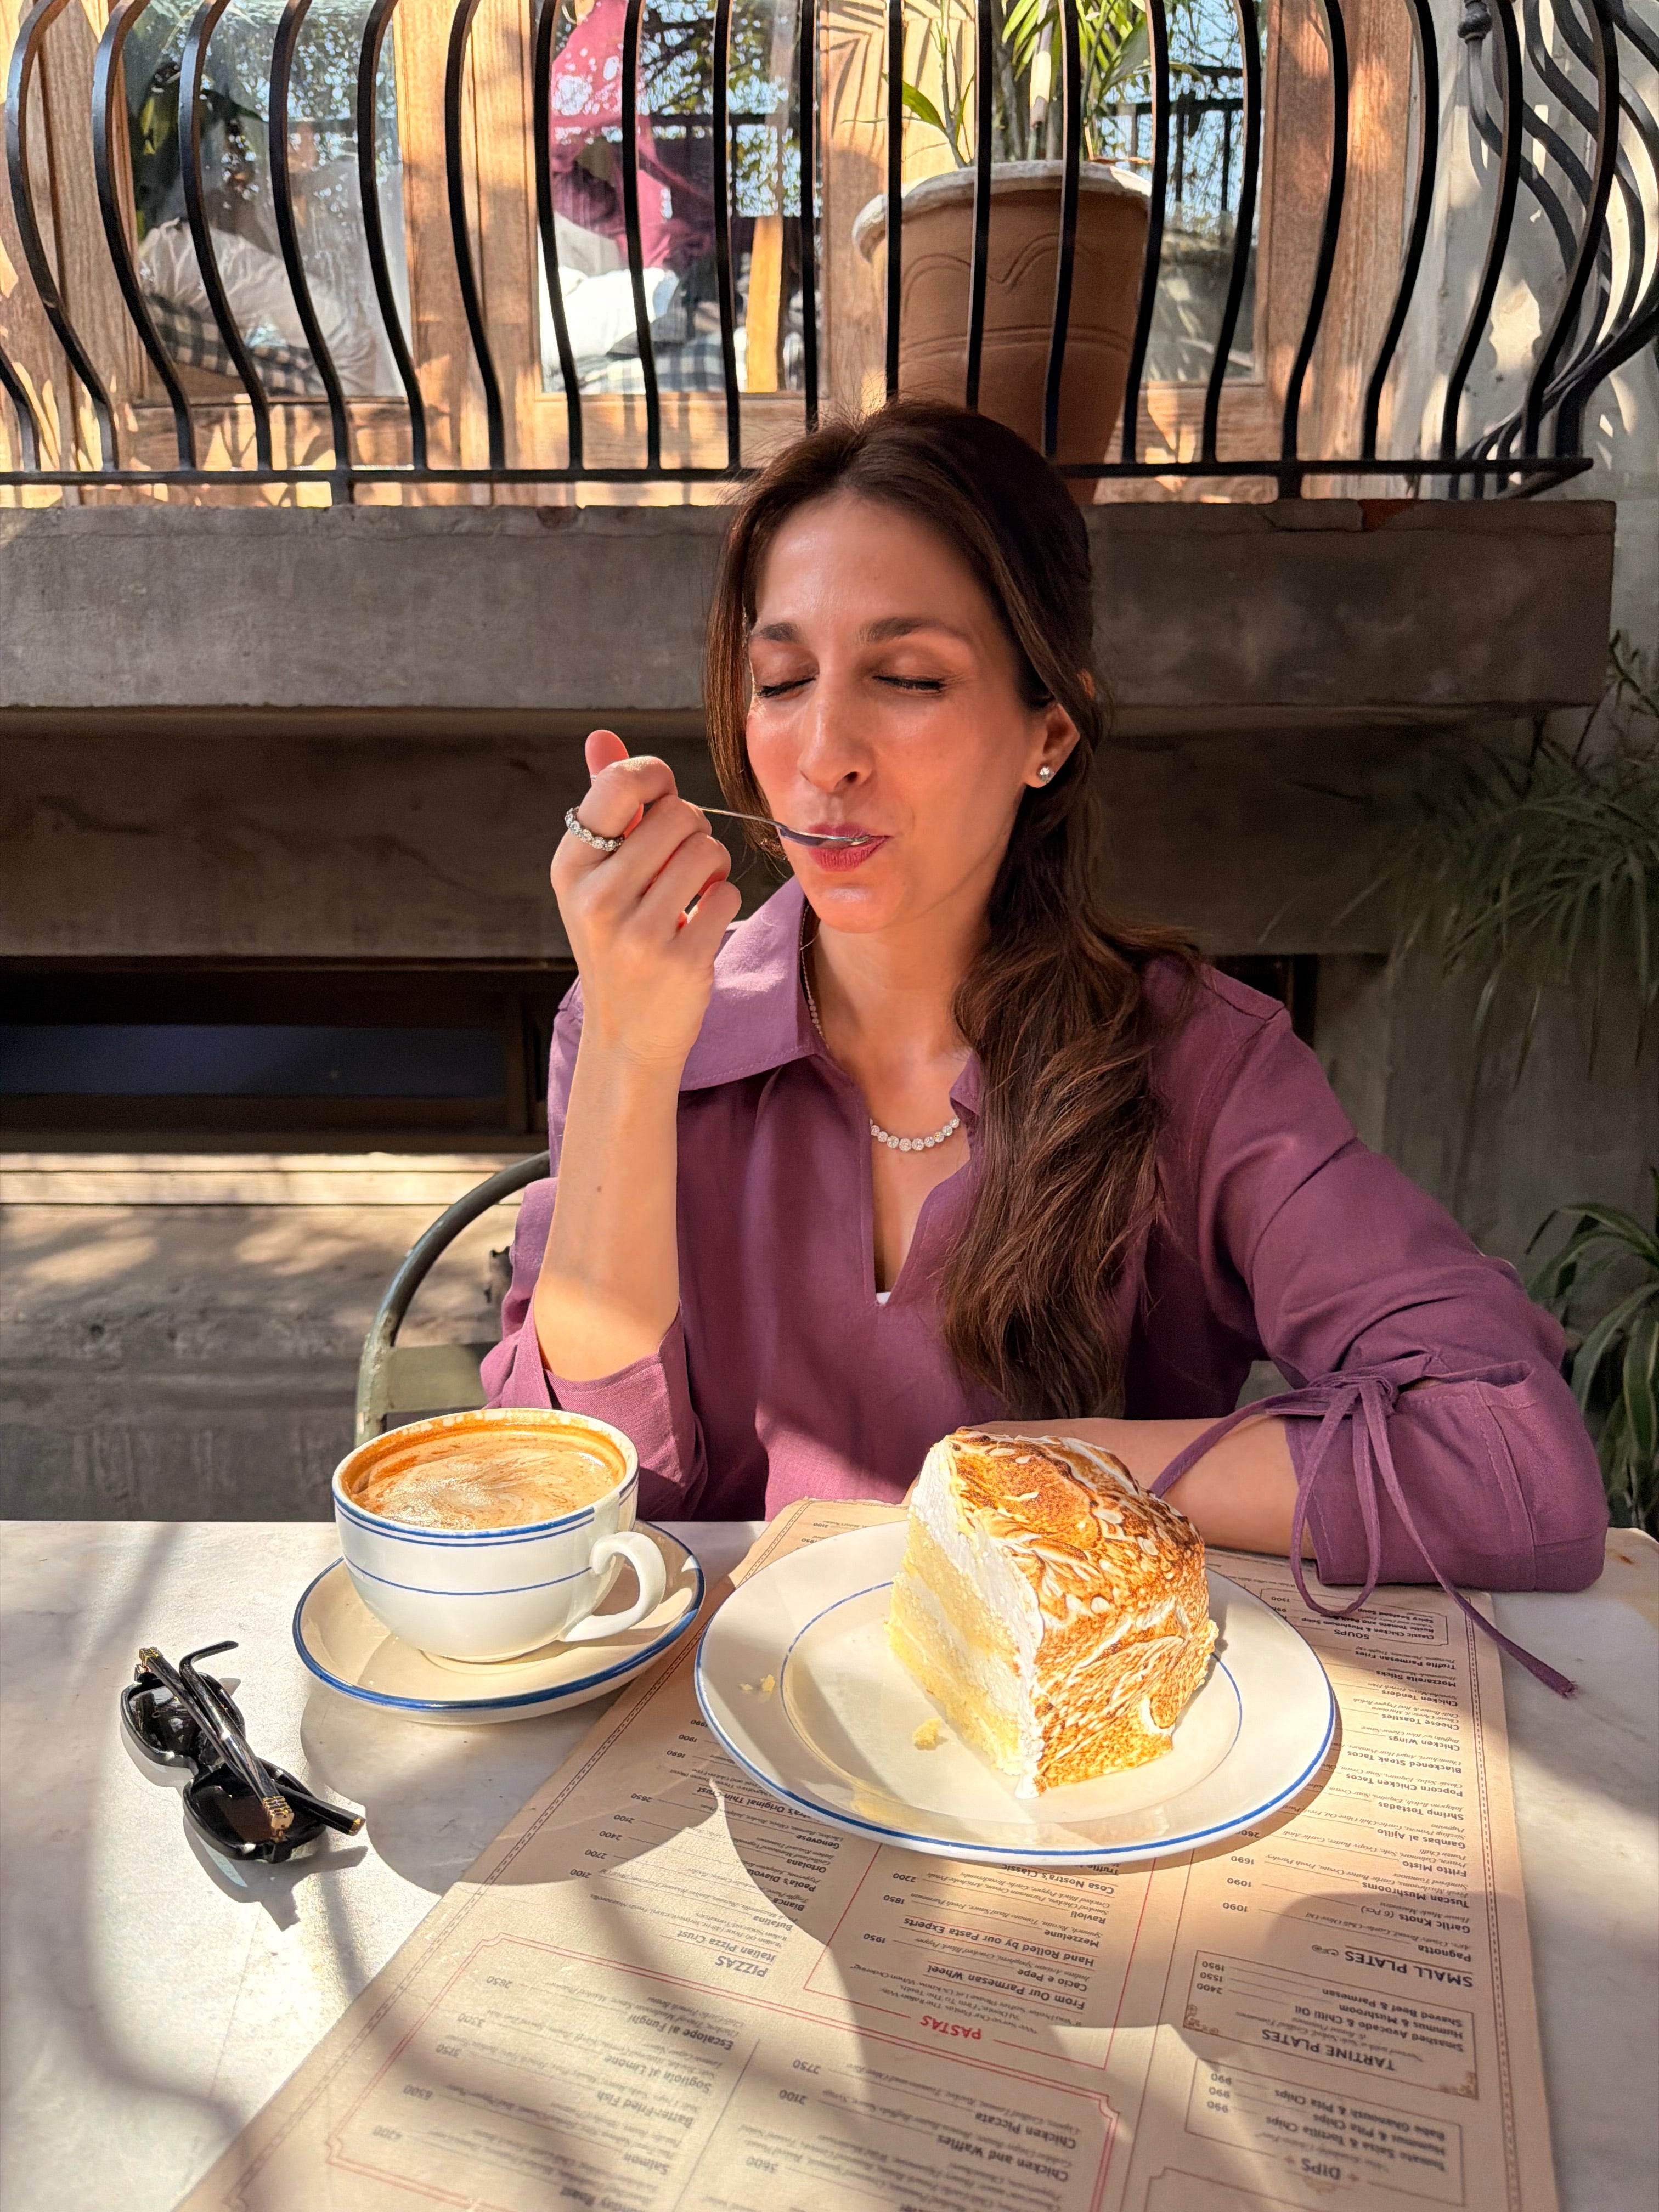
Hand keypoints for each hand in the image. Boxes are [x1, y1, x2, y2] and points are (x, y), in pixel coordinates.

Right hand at [553, 731, 741, 1069]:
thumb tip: (602, 737)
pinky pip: (725, 893)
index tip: (664, 801)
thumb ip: (605, 804)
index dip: (656, 779)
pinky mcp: (679, 960)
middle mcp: (596, 898)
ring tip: (693, 891)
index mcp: (570, 867)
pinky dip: (723, 900)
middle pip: (677, 814)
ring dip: (713, 866)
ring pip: (707, 850)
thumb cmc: (618, 942)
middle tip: (682, 862)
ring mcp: (637, 932)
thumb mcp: (597, 876)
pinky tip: (702, 923)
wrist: (627, 1034)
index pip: (620, 785)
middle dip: (693, 830)